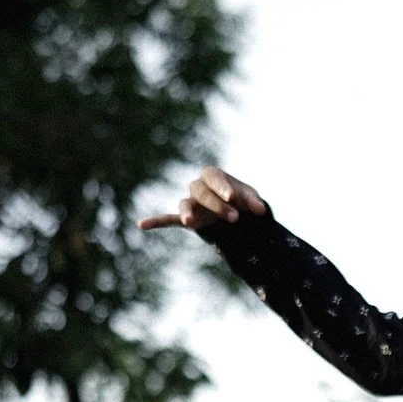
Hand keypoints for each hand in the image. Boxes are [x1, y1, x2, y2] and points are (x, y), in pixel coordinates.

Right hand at [137, 165, 266, 232]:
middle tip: (235, 218)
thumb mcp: (251, 199)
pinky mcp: (187, 219)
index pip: (213, 177)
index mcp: (213, 176)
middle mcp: (199, 187)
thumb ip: (255, 201)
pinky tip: (142, 224)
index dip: (222, 187)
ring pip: (185, 204)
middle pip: (201, 192)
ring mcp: (191, 203)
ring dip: (188, 212)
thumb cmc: (242, 201)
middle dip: (217, 205)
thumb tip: (261, 209)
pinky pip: (169, 219)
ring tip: (189, 221)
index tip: (233, 198)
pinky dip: (157, 221)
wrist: (237, 214)